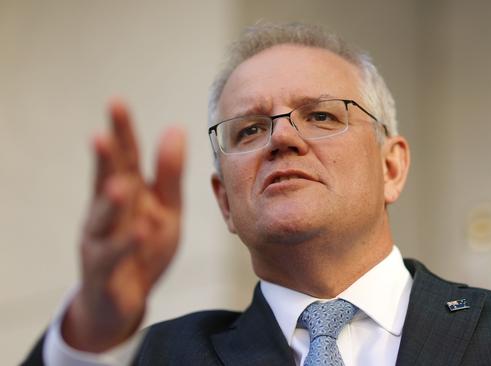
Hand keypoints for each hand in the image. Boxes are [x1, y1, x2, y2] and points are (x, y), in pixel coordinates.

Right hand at [61, 99, 185, 351]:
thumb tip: (176, 127)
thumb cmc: (143, 245)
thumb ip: (168, 173)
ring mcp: (101, 241)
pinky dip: (126, 245)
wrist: (122, 299)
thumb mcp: (165, 208)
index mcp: (126, 193)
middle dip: (104, 160)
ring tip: (119, 186)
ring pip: (103, 220)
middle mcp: (107, 212)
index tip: (116, 103)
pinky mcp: (104, 271)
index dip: (120, 132)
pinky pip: (114, 257)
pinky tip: (139, 232)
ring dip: (110, 204)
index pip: (123, 158)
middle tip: (101, 135)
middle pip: (105, 182)